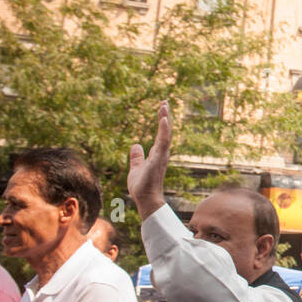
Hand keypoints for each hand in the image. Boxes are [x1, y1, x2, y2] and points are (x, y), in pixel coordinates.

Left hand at [129, 99, 171, 219]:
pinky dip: (164, 130)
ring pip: (165, 133)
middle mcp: (161, 153)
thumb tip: (135, 145)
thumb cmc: (142, 187)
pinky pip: (163, 142)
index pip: (160, 134)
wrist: (145, 199)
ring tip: (164, 105)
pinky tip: (163, 119)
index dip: (161, 122)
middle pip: (165, 131)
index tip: (162, 109)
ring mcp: (161, 156)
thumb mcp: (135, 168)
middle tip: (164, 102)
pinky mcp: (158, 159)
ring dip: (165, 119)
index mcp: (156, 154)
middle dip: (165, 116)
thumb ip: (136, 157)